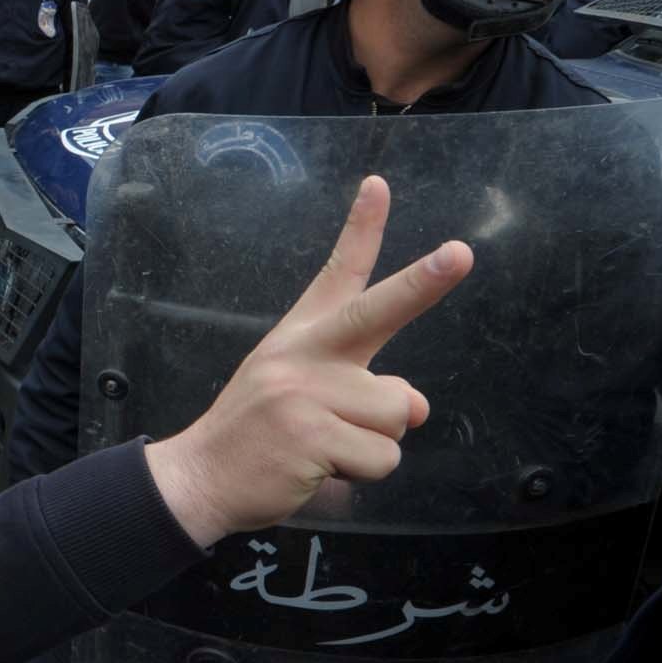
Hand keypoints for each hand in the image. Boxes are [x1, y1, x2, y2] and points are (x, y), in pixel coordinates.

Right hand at [142, 177, 470, 548]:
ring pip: (396, 412)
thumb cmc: (261, 436)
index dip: (361, 228)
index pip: (337, 273)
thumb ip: (365, 390)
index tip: (378, 186)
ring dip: (375, 442)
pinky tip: (320, 468)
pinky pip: (383, 457)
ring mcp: (307, 391)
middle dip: (424, 282)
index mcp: (302, 335)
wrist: (200, 477)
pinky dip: (362, 474)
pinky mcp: (313, 434)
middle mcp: (305, 353)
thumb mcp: (308, 399)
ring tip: (327, 447)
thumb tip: (416, 406)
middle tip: (461, 253)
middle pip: (376, 311)